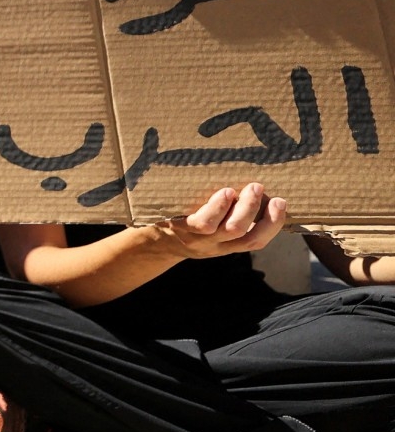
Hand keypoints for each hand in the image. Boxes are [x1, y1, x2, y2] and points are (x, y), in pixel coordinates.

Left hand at [154, 184, 287, 260]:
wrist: (150, 241)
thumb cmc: (184, 226)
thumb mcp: (209, 227)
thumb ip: (229, 214)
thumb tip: (253, 186)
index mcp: (227, 245)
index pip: (257, 241)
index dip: (274, 224)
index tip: (282, 202)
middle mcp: (216, 246)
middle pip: (247, 236)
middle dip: (261, 214)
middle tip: (261, 188)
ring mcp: (199, 239)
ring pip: (230, 229)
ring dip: (244, 208)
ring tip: (250, 188)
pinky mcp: (181, 228)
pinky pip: (204, 223)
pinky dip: (218, 207)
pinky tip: (224, 193)